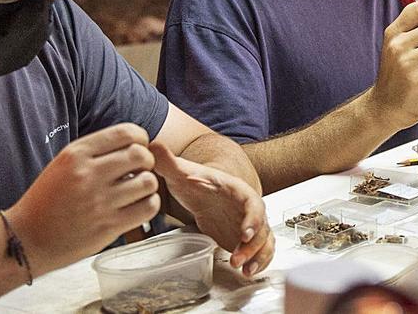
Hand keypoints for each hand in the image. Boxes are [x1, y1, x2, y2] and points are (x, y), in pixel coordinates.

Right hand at [7, 123, 159, 274]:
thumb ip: (94, 152)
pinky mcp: (108, 226)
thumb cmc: (45, 202)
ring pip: (148, 181)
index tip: (139, 146)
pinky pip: (148, 207)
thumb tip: (132, 143)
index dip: (140, 138)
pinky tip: (138, 206)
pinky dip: (149, 204)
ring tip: (138, 190)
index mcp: (76, 154)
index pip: (126, 132)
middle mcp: (88, 174)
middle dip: (147, 161)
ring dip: (148, 184)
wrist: (26, 239)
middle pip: (141, 155)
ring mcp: (99, 201)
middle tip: (140, 170)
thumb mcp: (63, 164)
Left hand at [149, 142, 273, 276]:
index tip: (244, 233)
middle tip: (237, 259)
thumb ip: (169, 162)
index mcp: (238, 191)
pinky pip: (261, 251)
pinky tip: (246, 271)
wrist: (203, 191)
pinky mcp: (245, 239)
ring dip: (258, 257)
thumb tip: (152, 145)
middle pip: (262, 227)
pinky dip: (258, 262)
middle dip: (253, 246)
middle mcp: (248, 209)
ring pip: (265, 241)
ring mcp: (249, 224)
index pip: (253, 203)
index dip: (252, 218)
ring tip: (244, 270)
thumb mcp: (181, 172)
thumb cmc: (196, 182)